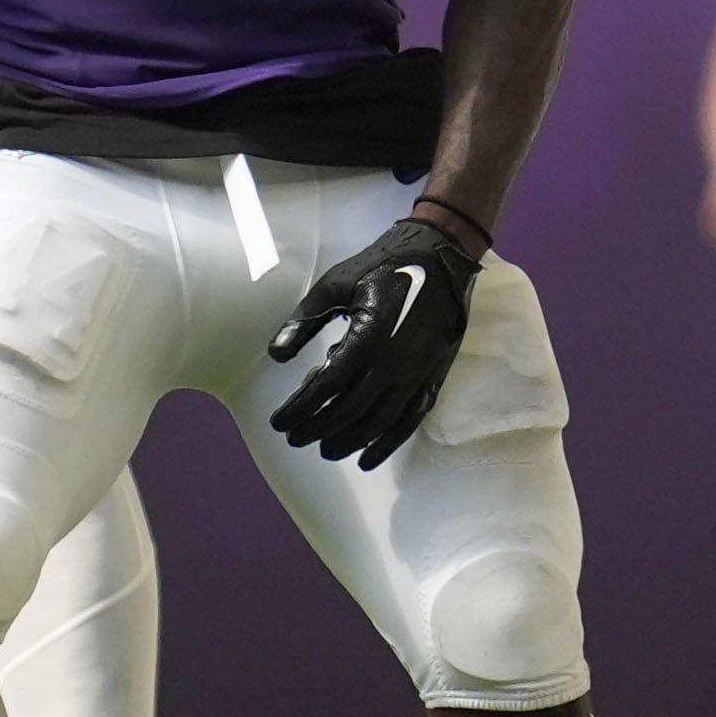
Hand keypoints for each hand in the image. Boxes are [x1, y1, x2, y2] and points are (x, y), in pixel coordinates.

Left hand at [267, 213, 483, 469]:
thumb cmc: (383, 266)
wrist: (440, 257)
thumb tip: (275, 356)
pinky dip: (387, 445)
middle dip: (318, 428)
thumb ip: (304, 320)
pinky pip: (409, 421)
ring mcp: (417, 374)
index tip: (278, 422)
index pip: (326, 386)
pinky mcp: (432, 378)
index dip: (299, 408)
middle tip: (294, 438)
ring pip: (379, 423)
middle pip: (350, 411)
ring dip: (348, 442)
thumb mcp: (336, 284)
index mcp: (368, 337)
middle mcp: (394, 363)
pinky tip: (367, 459)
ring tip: (324, 449)